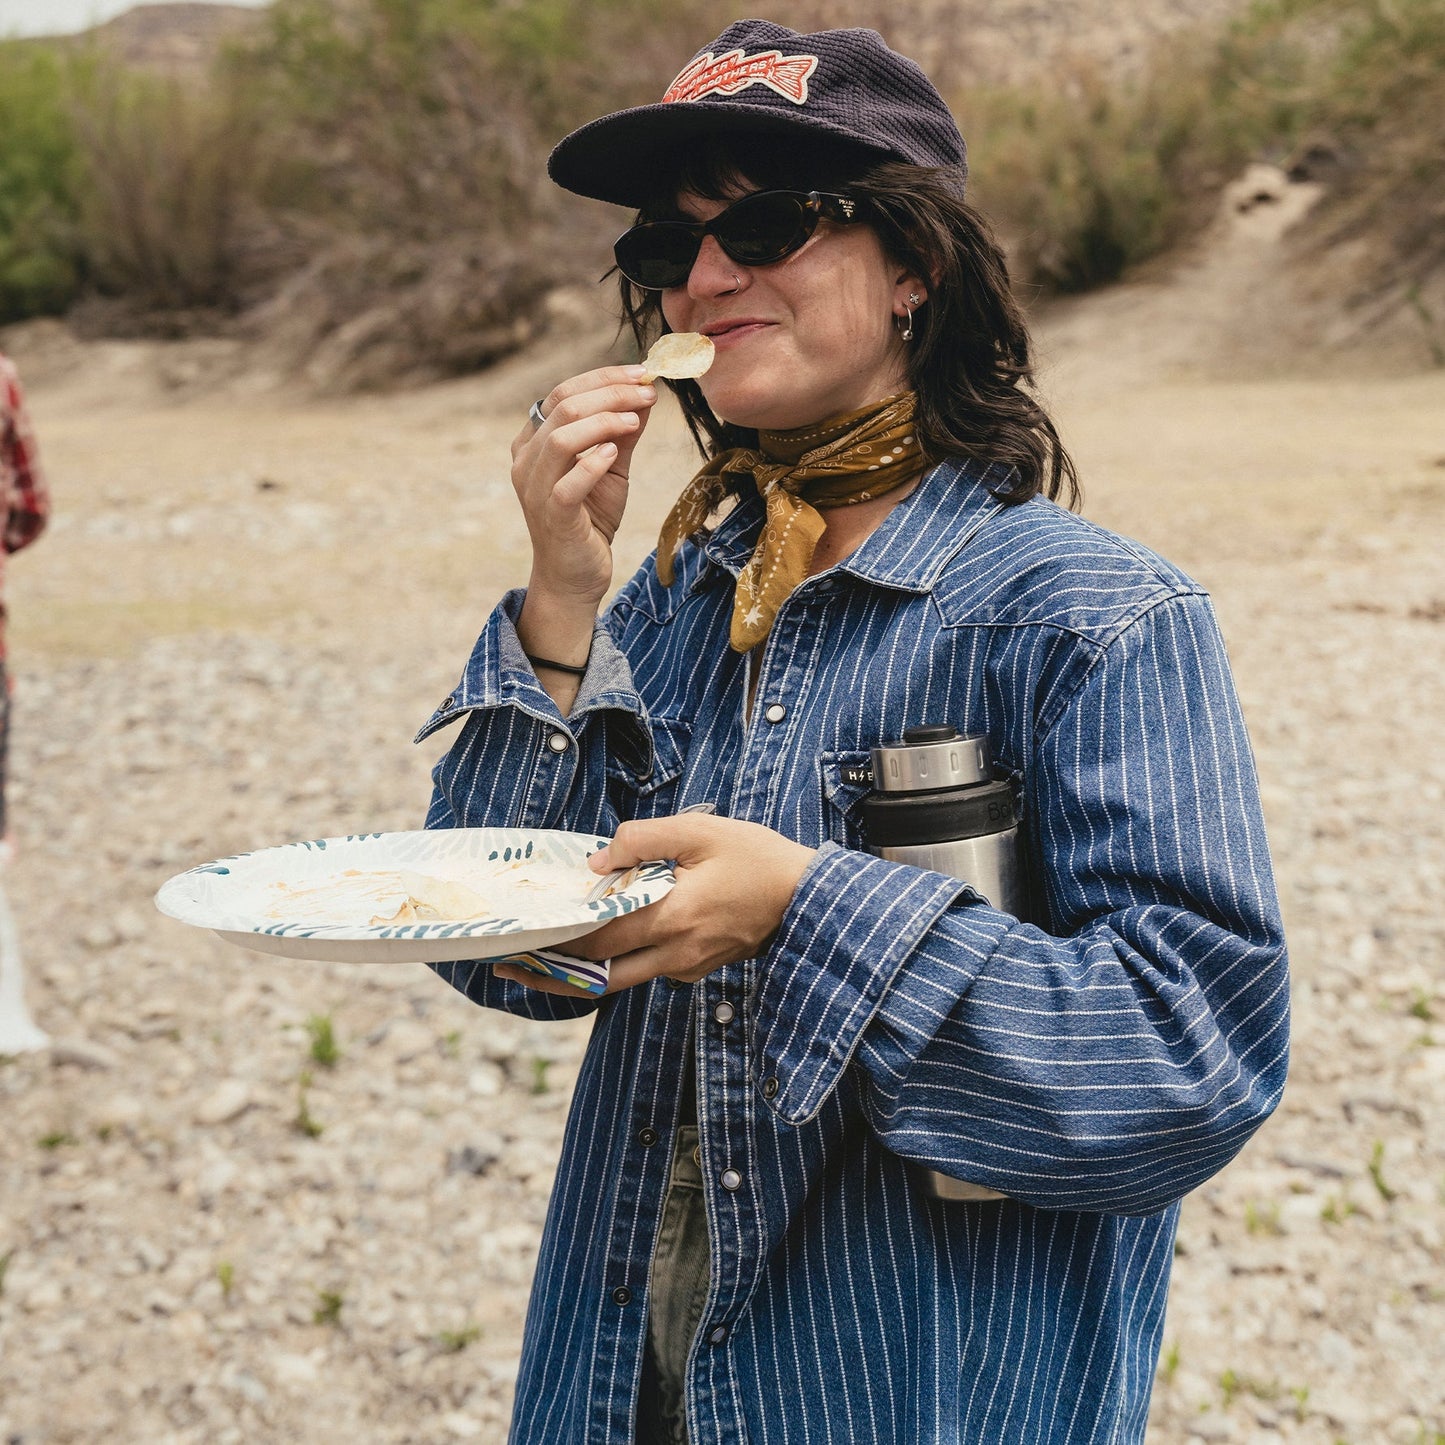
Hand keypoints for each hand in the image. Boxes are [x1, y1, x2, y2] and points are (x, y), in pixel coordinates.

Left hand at [493, 814, 816, 996]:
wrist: (811, 900)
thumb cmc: (759, 859)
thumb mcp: (701, 831)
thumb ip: (643, 839)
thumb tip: (596, 862)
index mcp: (672, 917)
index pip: (598, 937)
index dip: (554, 940)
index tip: (516, 940)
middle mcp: (675, 954)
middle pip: (598, 974)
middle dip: (550, 971)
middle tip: (509, 964)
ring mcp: (688, 968)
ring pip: (621, 980)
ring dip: (579, 974)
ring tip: (539, 962)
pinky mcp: (698, 970)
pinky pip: (648, 971)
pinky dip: (617, 963)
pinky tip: (599, 943)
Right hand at [511, 364, 658, 608]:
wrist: (576, 575)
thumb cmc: (591, 519)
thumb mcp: (613, 468)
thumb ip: (624, 433)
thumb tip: (646, 394)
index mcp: (535, 441)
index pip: (564, 392)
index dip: (605, 377)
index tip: (644, 374)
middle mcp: (527, 460)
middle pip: (564, 407)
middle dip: (611, 393)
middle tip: (648, 392)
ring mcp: (535, 489)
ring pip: (561, 438)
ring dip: (604, 422)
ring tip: (636, 420)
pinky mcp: (551, 516)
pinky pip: (567, 484)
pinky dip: (593, 464)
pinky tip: (615, 454)